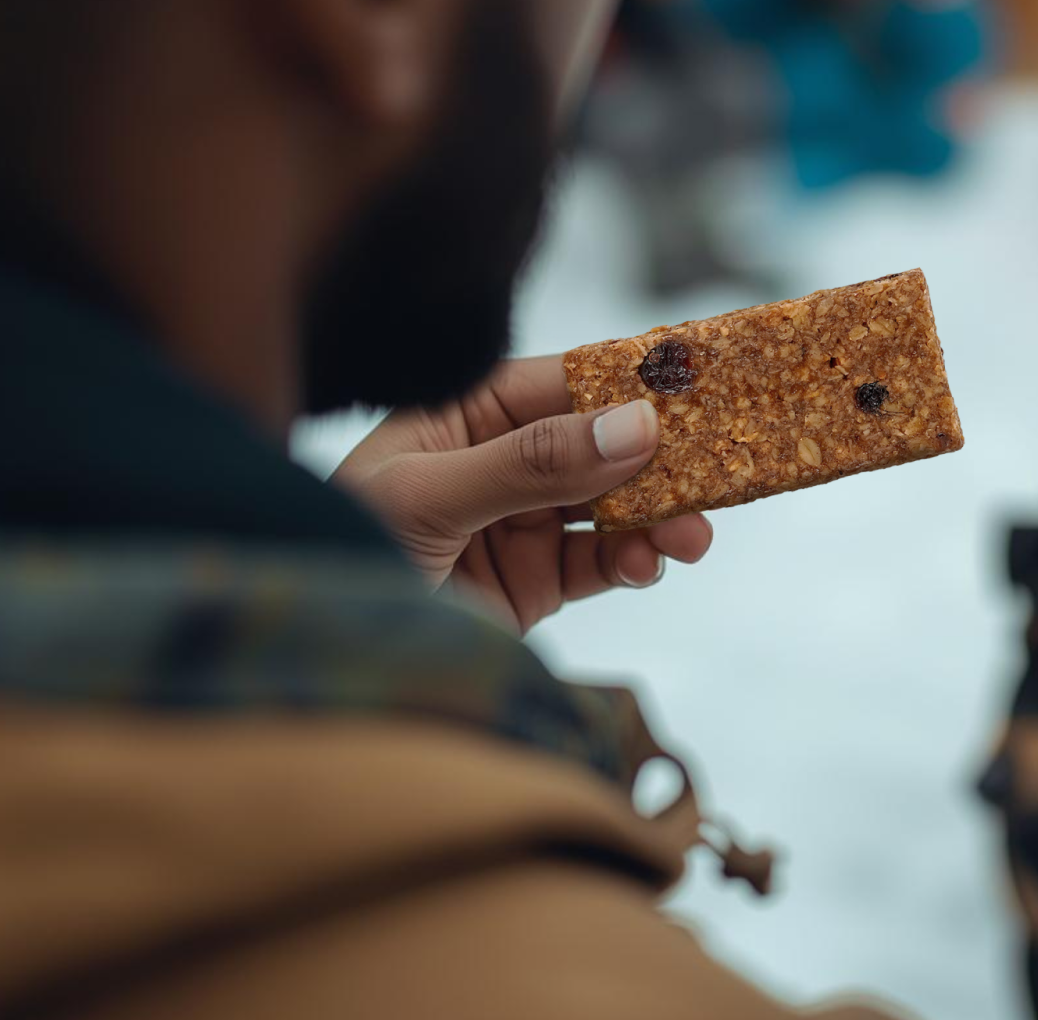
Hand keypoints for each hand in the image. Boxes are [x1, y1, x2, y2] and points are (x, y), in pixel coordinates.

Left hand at [333, 356, 712, 632]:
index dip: (628, 381)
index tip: (698, 380)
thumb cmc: (337, 551)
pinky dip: (633, 563)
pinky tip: (648, 565)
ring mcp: (517, 525)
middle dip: (659, 455)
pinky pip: (599, 564)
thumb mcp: (429, 497)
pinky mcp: (531, 586)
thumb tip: (633, 424)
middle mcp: (496, 463)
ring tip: (693, 534)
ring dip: (659, 514)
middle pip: (599, 444)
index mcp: (462, 416)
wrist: (314, 657)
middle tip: (723, 462)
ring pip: (611, 506)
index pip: (561, 384)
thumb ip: (531, 462)